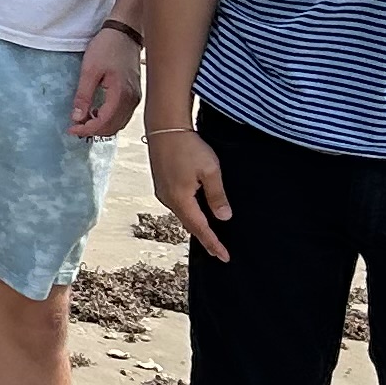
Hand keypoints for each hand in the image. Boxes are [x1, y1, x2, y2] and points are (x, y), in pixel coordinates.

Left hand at [67, 26, 142, 140]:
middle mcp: (132, 100)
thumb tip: (77, 118)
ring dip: (102, 125)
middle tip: (76, 125)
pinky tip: (97, 111)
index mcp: (121, 95)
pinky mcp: (134, 92)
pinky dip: (110, 118)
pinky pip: (123, 114)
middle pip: (113, 127)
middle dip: (94, 130)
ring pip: (119, 123)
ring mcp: (135, 97)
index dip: (87, 129)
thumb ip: (83, 96)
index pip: (104, 123)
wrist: (126, 31)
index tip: (72, 129)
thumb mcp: (89, 70)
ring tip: (84, 119)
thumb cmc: (108, 47)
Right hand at [150, 126, 233, 259]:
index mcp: (181, 199)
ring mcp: (162, 192)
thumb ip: (217, 196)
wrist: (165, 127)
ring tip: (210, 234)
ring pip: (183, 214)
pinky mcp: (161, 183)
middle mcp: (168, 200)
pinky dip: (189, 212)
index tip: (224, 257)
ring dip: (196, 225)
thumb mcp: (211, 170)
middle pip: (189, 224)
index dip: (213, 243)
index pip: (200, 228)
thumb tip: (224, 217)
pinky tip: (196, 212)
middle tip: (218, 251)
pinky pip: (178, 204)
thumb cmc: (189, 146)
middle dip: (204, 237)